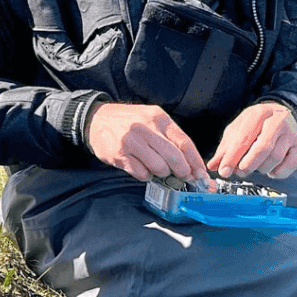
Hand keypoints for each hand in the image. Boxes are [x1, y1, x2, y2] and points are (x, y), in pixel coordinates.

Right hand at [85, 102, 207, 181]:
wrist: (96, 118)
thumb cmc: (128, 122)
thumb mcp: (151, 119)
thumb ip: (169, 137)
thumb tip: (189, 162)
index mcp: (158, 118)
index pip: (184, 142)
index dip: (195, 161)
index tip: (200, 174)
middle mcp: (146, 128)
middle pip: (174, 157)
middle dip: (183, 172)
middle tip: (184, 178)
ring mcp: (131, 141)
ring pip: (158, 167)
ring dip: (162, 174)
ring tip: (158, 170)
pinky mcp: (119, 154)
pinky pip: (141, 173)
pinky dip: (146, 176)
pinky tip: (142, 169)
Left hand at [207, 103, 296, 179]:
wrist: (282, 114)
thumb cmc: (257, 123)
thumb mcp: (238, 129)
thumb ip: (225, 148)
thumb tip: (214, 166)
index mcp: (258, 114)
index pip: (244, 138)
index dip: (232, 157)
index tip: (224, 171)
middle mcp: (277, 121)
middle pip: (262, 148)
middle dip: (248, 165)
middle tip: (239, 172)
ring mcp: (290, 133)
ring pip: (275, 158)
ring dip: (261, 168)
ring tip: (253, 167)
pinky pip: (289, 165)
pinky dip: (277, 173)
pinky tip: (270, 171)